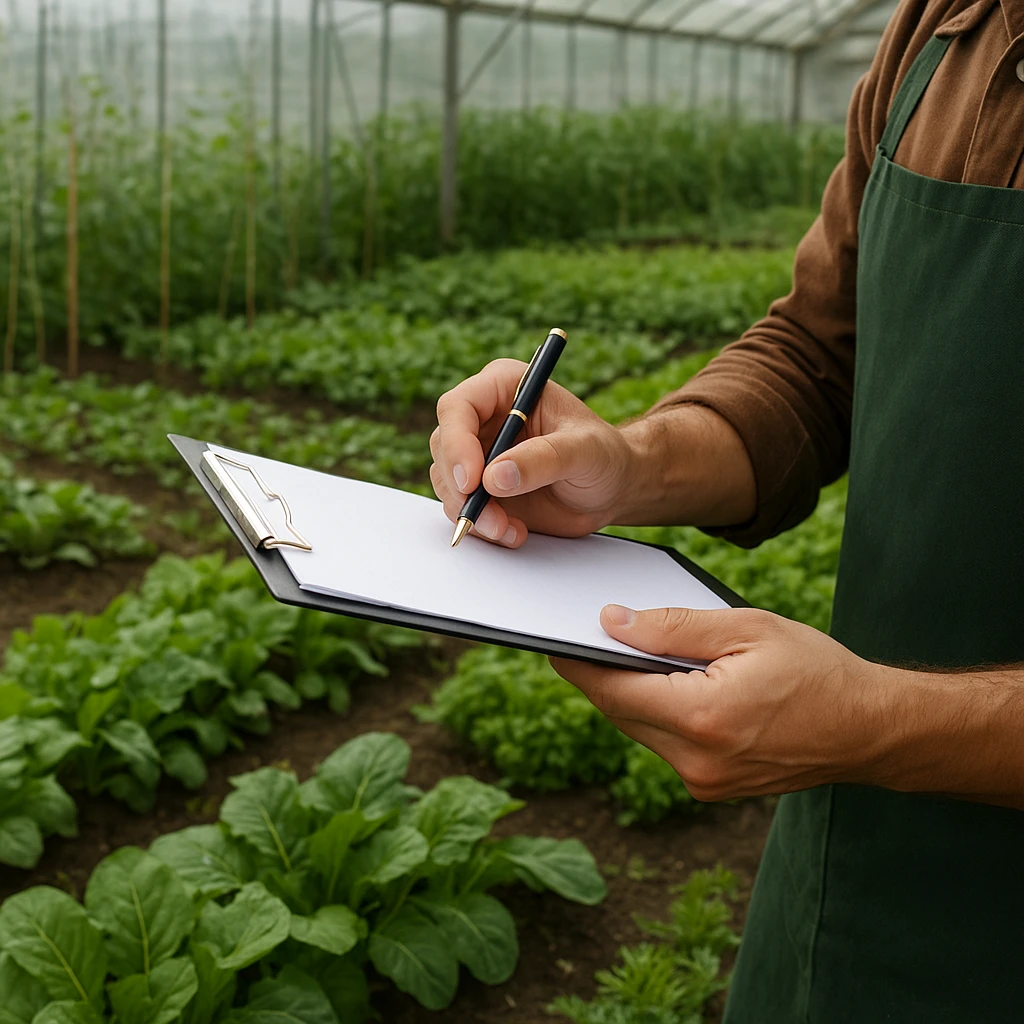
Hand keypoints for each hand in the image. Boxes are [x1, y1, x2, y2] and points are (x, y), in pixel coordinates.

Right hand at [430, 358, 634, 546]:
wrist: (613, 489)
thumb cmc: (605, 456)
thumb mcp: (585, 451)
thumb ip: (544, 459)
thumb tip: (495, 477)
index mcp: (504, 388)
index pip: (458, 407)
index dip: (457, 444)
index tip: (472, 481)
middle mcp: (484, 418)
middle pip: (444, 447)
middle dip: (461, 488)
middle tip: (491, 517)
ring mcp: (478, 455)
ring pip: (447, 482)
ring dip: (471, 512)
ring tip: (509, 529)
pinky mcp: (481, 489)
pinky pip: (461, 507)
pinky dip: (480, 526)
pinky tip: (514, 532)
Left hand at [551, 605, 889, 801]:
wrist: (870, 731)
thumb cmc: (816, 670)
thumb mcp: (746, 629)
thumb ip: (672, 627)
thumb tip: (612, 623)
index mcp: (702, 717)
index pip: (612, 689)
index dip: (577, 662)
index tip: (551, 638)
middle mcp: (695, 761)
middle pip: (619, 710)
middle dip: (600, 673)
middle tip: (587, 636)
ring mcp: (703, 782)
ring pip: (639, 729)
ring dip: (629, 693)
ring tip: (630, 653)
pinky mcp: (711, 788)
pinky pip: (663, 744)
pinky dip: (657, 712)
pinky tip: (668, 685)